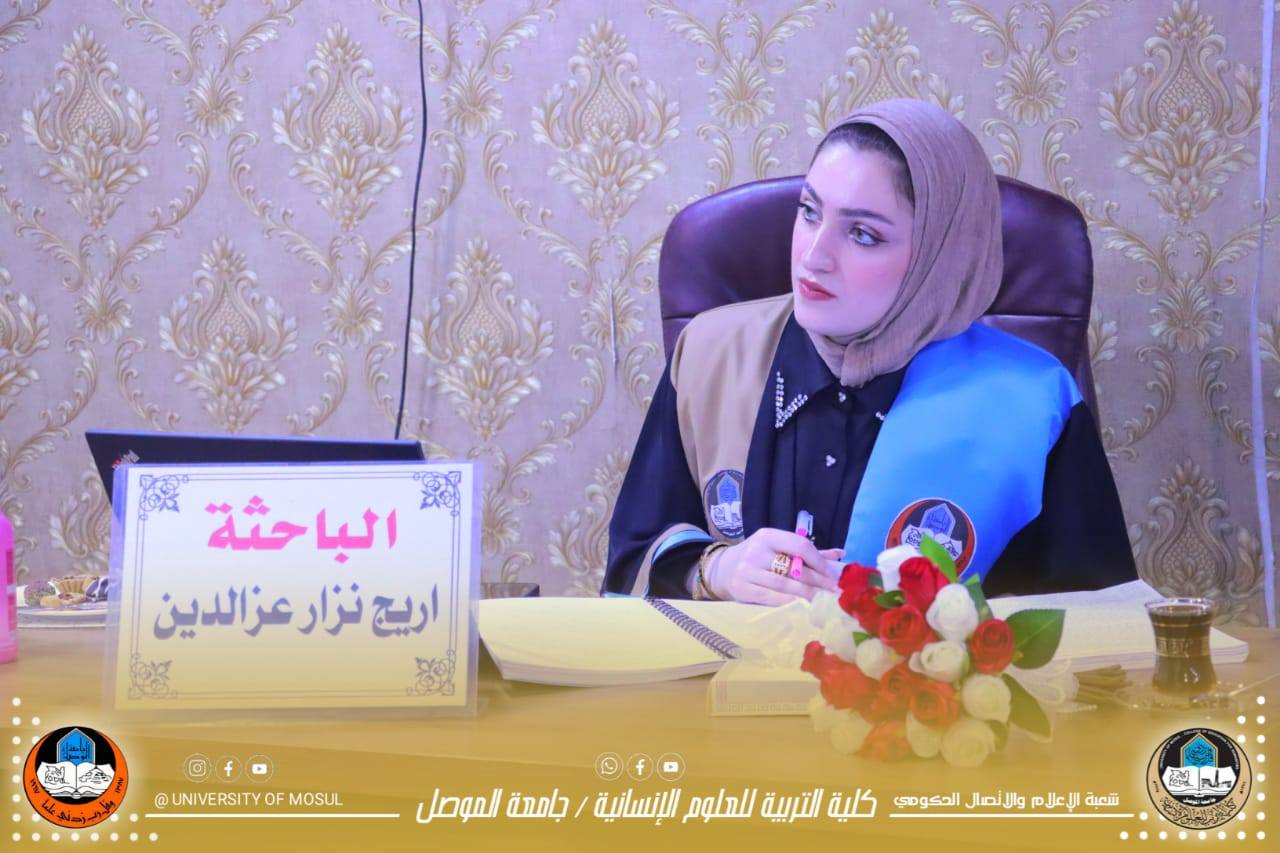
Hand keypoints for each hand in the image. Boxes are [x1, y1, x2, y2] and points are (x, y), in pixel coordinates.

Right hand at [706, 527, 841, 604]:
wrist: (721, 570)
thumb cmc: (757, 558)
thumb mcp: (776, 547)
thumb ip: (806, 551)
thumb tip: (840, 554)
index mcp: (767, 536)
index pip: (800, 545)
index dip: (819, 561)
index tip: (832, 575)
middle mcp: (756, 552)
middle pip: (795, 569)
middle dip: (819, 582)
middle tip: (834, 592)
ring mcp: (747, 572)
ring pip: (786, 586)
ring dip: (809, 595)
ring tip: (823, 601)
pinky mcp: (743, 590)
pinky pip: (773, 599)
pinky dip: (792, 604)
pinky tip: (804, 607)